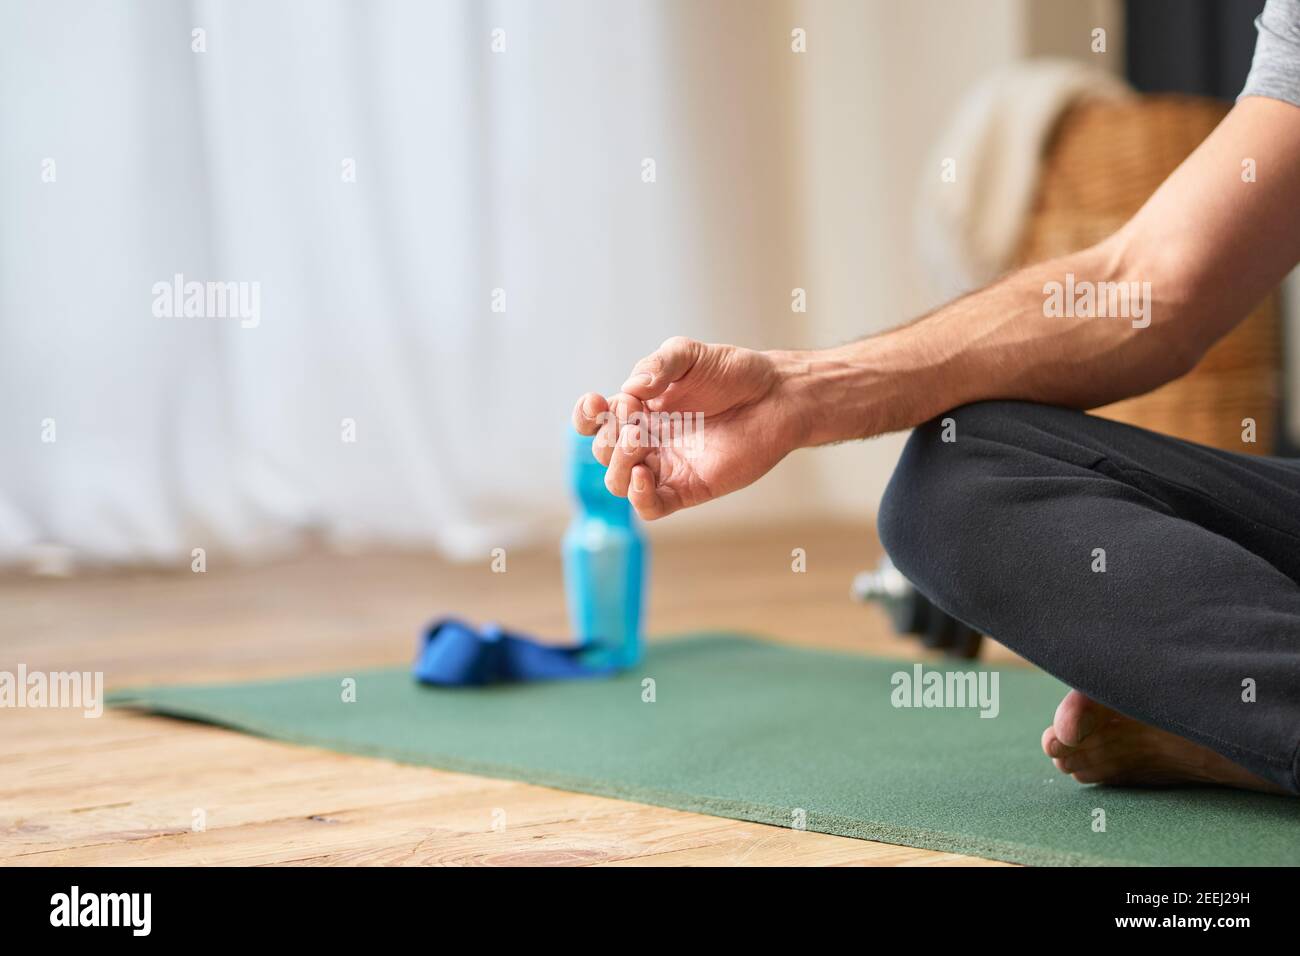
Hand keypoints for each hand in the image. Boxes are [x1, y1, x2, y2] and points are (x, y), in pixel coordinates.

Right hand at [571, 337, 808, 519]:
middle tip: (636, 416)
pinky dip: (638, 496)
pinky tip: (642, 475)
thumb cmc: (734, 373)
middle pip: (603, 451)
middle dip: (609, 435)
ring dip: (618, 463)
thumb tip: (629, 391)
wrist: (776, 396)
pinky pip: (651, 506)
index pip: (595, 420)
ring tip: (640, 440)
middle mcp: (648, 439)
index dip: (586, 415)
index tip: (597, 403)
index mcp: (640, 409)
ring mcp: (666, 466)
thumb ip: (656, 366)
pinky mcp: (688, 489)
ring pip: (618, 481)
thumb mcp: (688, 355)